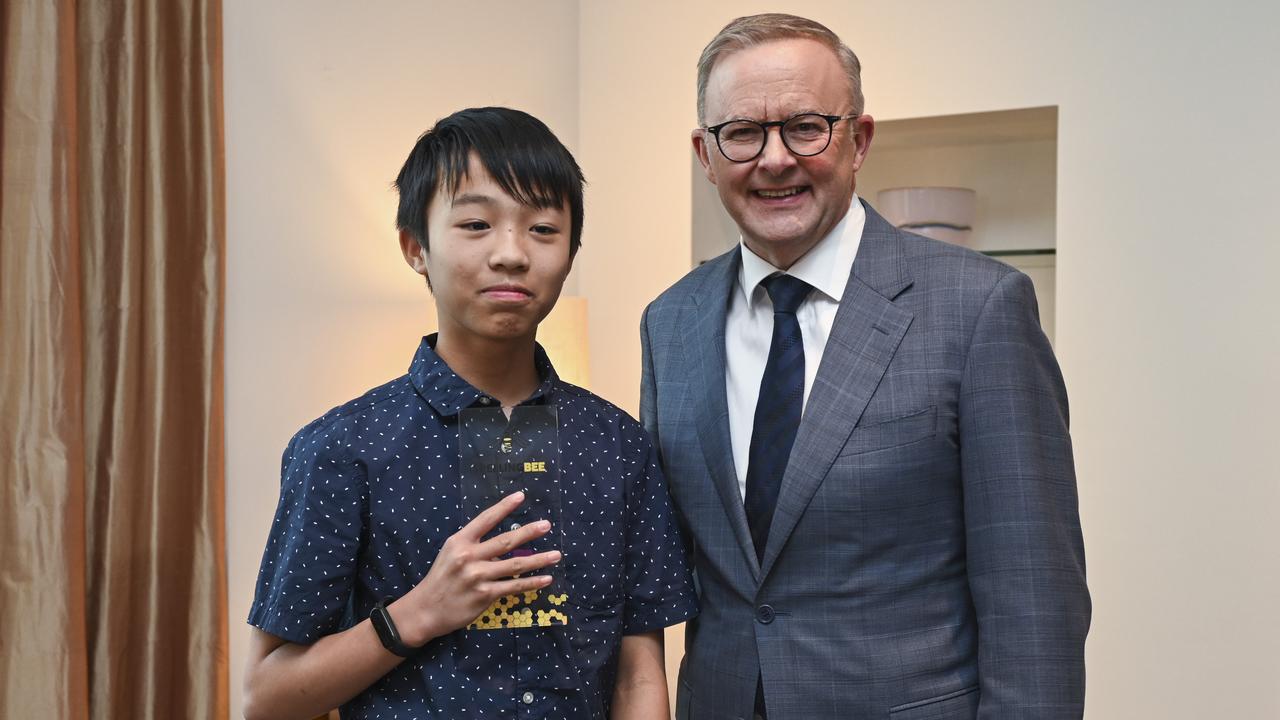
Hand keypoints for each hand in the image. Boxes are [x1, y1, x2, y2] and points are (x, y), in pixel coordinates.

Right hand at [392, 491, 559, 644]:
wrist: (426, 609)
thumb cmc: (441, 579)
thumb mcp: (451, 553)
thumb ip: (474, 545)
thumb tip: (503, 542)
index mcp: (460, 541)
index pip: (485, 519)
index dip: (504, 507)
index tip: (521, 496)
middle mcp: (469, 556)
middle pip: (506, 541)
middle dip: (529, 531)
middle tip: (547, 525)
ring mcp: (478, 576)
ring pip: (515, 565)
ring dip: (538, 559)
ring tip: (556, 554)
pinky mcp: (485, 595)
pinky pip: (514, 586)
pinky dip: (532, 583)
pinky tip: (546, 579)